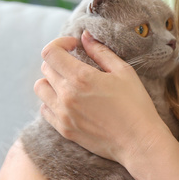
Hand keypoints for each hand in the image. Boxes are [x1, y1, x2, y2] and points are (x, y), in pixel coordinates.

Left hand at [34, 30, 168, 164]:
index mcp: (81, 77)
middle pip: (46, 68)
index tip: (74, 46)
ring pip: (40, 88)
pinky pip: (44, 109)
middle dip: (60, 61)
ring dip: (52, 81)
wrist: (138, 142)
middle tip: (77, 64)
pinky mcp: (64, 130)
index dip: (60, 43)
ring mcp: (63, 114)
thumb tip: (85, 37)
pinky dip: (52, 101)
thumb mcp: (123, 72)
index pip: (50, 53)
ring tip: (70, 83)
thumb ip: (101, 52)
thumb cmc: (136, 105)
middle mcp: (66, 95)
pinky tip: (69, 101)